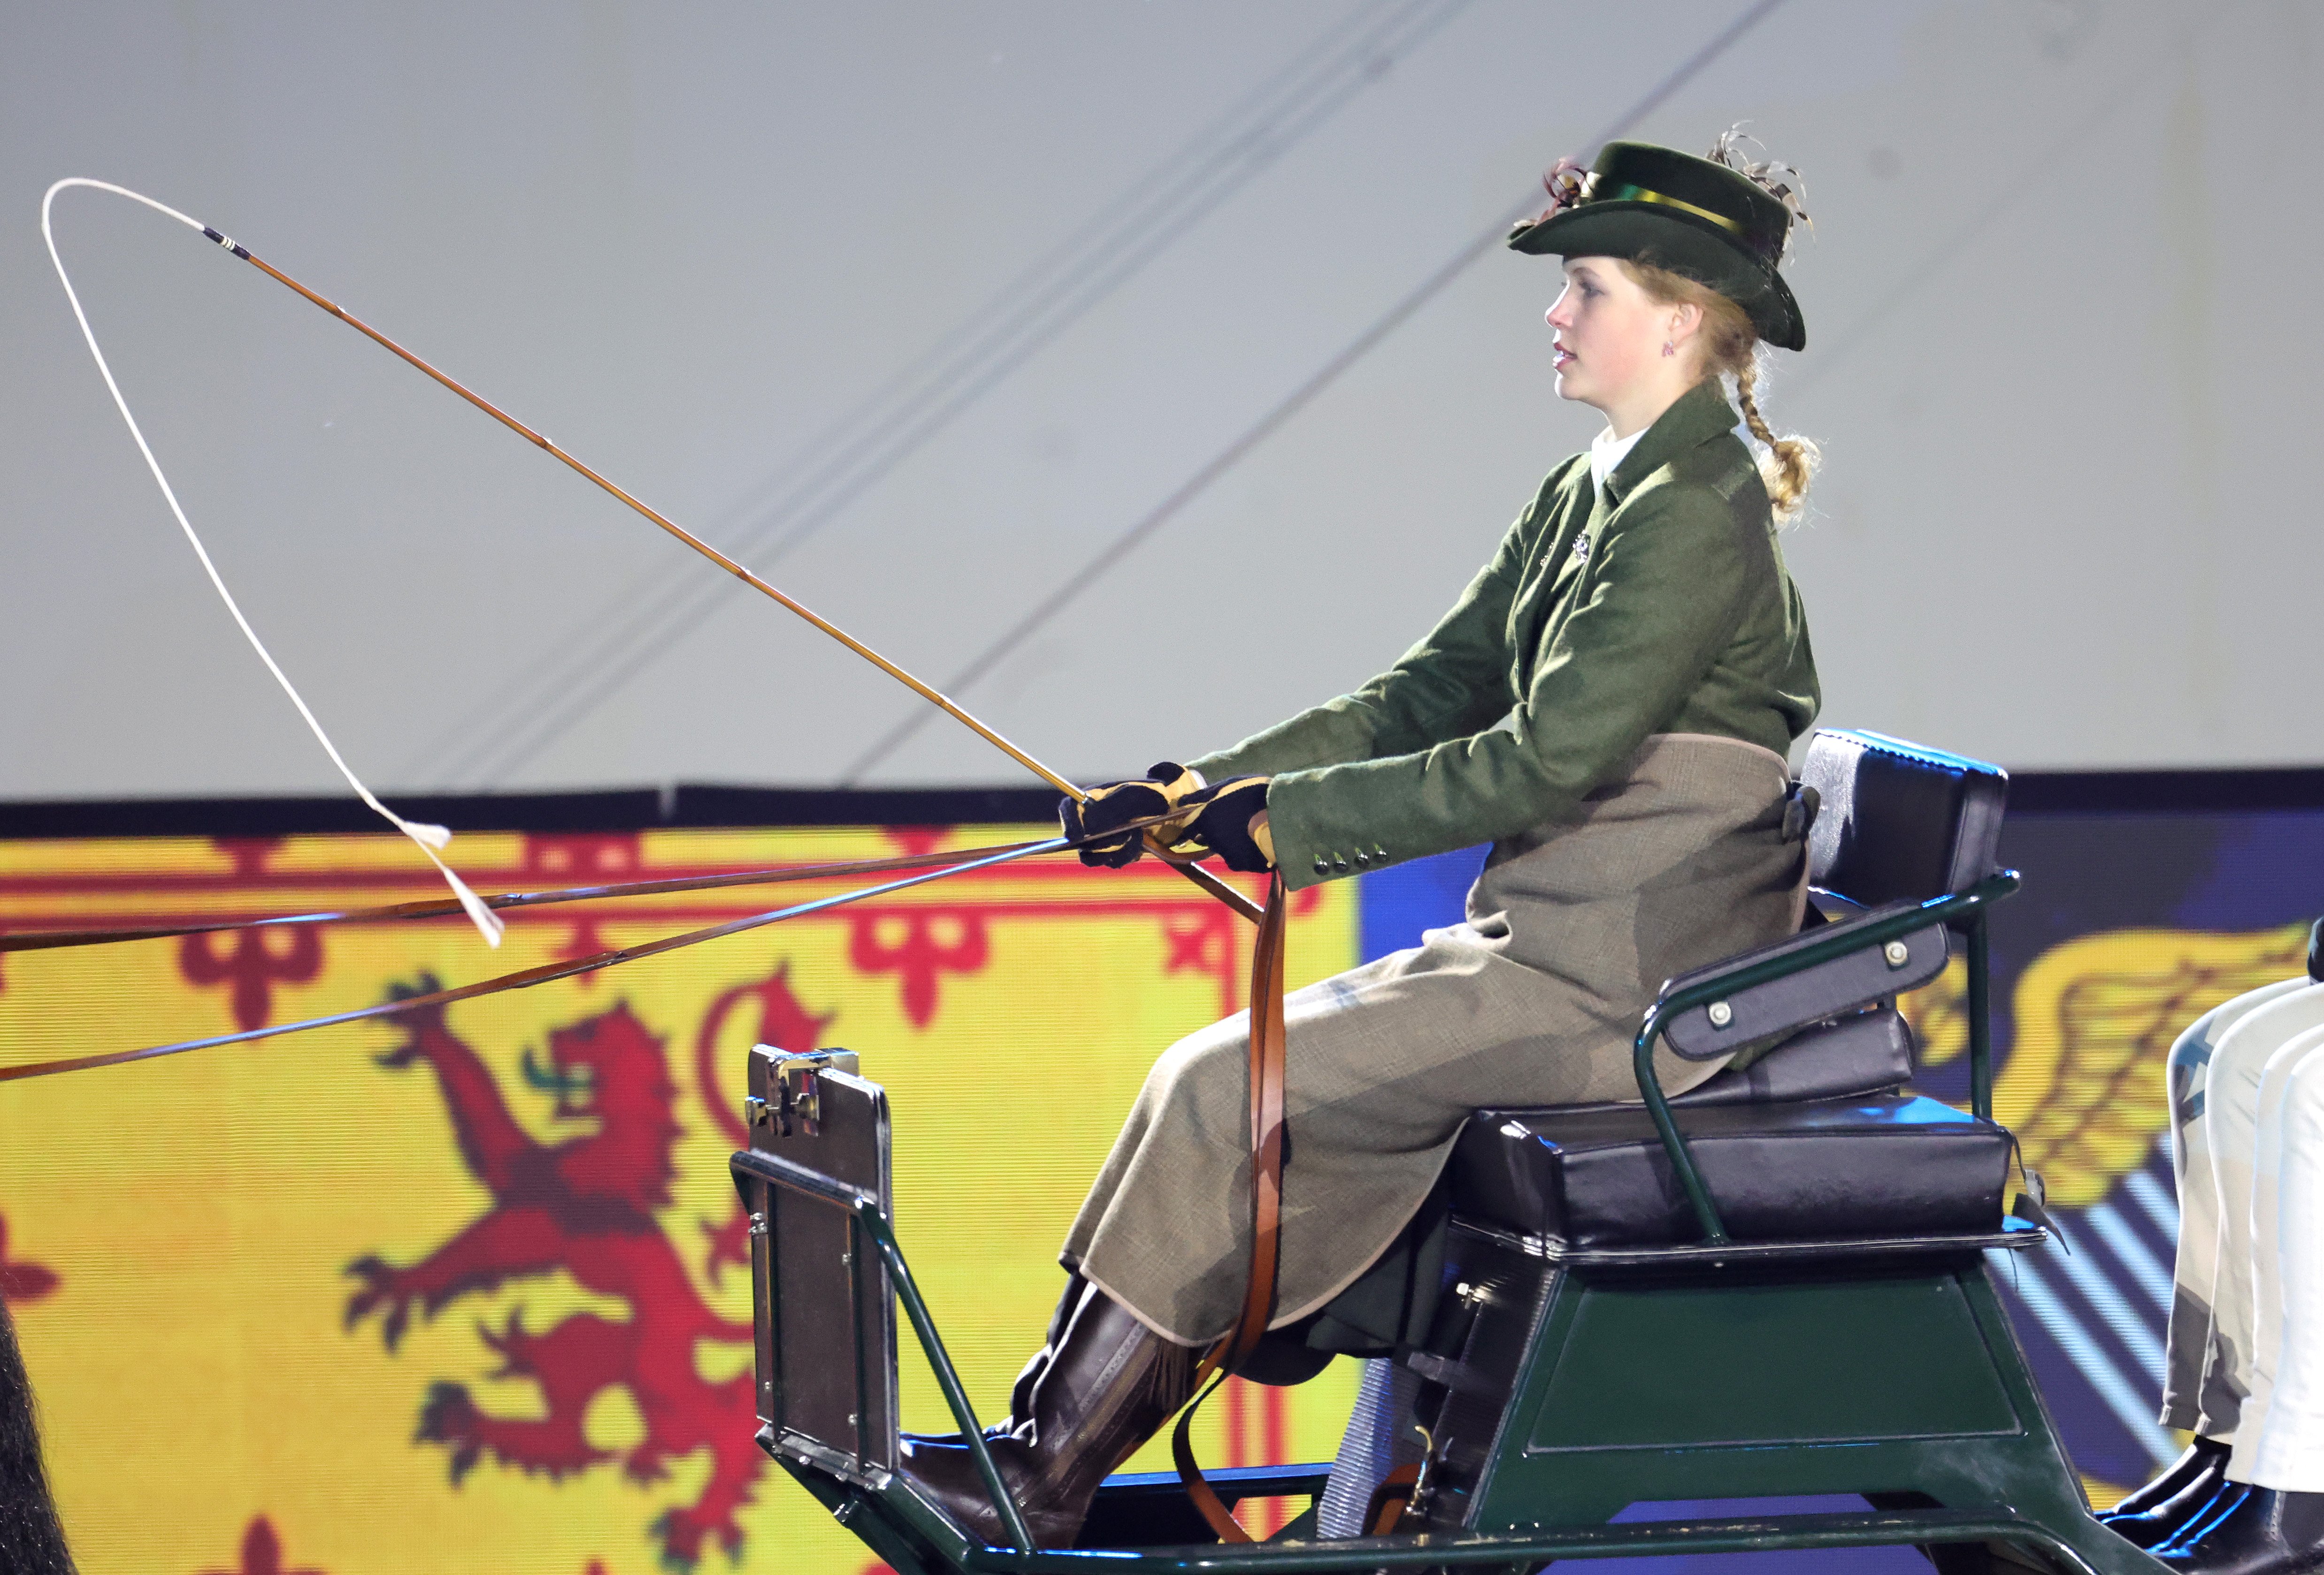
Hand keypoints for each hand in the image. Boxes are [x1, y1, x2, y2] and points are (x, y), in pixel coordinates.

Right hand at [1059, 762, 1201, 867]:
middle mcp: (1094, 819)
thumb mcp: (1134, 796)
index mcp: (1093, 799)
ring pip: (1093, 856)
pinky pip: (1112, 862)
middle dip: (1099, 841)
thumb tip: (1088, 827)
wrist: (1178, 809)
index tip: (1074, 836)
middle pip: (1078, 839)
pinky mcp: (1117, 851)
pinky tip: (1141, 842)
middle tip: (1123, 834)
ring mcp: (1104, 837)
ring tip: (1138, 836)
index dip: (1068, 822)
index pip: (1068, 809)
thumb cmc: (1155, 795)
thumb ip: (1109, 808)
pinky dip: (1126, 855)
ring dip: (1114, 850)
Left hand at [1182, 777, 1273, 872]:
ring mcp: (1226, 853)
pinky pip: (1236, 859)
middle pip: (1205, 839)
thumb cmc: (1252, 795)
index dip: (1191, 827)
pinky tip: (1252, 842)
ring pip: (1221, 848)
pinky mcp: (1241, 863)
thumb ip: (1203, 795)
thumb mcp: (1226, 786)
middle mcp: (1211, 839)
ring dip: (1228, 842)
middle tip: (1227, 824)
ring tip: (1244, 831)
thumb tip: (1182, 801)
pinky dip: (1241, 853)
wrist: (1279, 816)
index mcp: (1205, 820)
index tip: (1194, 827)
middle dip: (1211, 834)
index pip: (1188, 829)